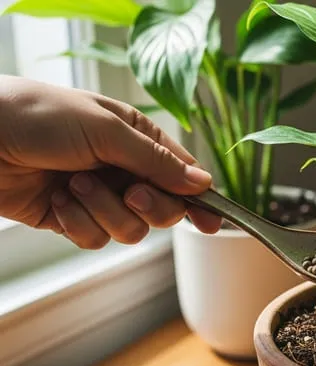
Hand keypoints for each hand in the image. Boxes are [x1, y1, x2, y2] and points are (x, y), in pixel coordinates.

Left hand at [0, 75, 221, 248]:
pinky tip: (58, 202)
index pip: (184, 175)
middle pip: (165, 209)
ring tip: (74, 185)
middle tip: (129, 191)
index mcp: (139, 139)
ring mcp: (98, 195)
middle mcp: (123, 169)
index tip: (214, 222)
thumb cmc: (39, 115)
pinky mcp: (72, 218)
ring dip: (104, 211)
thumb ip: (156, 161)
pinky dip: (79, 223)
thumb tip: (202, 183)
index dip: (200, 199)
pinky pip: (95, 239)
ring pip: (131, 229)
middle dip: (148, 205)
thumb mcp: (106, 131)